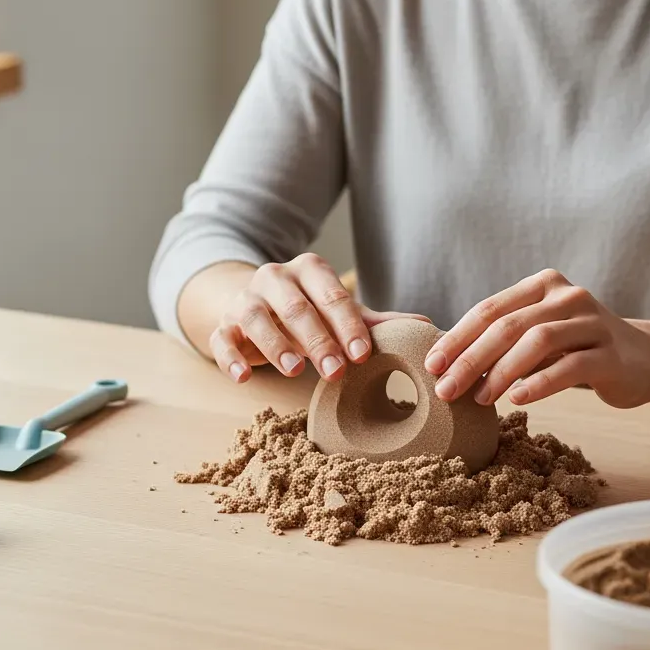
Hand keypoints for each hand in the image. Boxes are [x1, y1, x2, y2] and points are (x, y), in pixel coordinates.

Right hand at [210, 253, 429, 382]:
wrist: (249, 302)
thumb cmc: (306, 311)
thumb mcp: (337, 312)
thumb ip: (375, 321)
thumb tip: (426, 327)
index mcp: (309, 271)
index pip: (332, 295)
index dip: (347, 325)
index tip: (362, 354)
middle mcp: (275, 278)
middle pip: (297, 308)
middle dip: (317, 340)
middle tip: (336, 371)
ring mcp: (245, 300)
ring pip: (257, 318)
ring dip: (275, 344)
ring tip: (294, 371)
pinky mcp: (222, 324)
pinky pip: (222, 339)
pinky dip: (230, 357)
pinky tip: (244, 377)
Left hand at [424, 269, 649, 408]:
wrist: (647, 359)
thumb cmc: (578, 349)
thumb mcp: (540, 335)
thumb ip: (504, 340)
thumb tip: (445, 363)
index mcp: (543, 286)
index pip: (490, 309)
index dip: (457, 337)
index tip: (431, 365)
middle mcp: (568, 296)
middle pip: (508, 325)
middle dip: (471, 358)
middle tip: (446, 388)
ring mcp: (593, 323)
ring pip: (538, 341)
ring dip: (502, 372)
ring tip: (480, 398)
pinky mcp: (611, 354)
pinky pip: (570, 366)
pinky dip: (540, 383)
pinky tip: (518, 399)